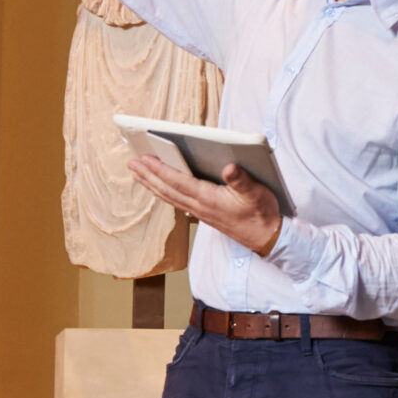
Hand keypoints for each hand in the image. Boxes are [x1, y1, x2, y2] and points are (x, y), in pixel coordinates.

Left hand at [124, 155, 281, 257]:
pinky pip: (177, 202)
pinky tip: (159, 189)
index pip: (178, 181)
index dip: (159, 170)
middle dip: (148, 176)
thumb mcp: (256, 193)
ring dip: (151, 184)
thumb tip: (229, 167)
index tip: (143, 159)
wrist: (267, 238)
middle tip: (130, 164)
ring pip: (169, 197)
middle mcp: (200, 206)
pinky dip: (164, 193)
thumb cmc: (262, 214)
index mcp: (209, 198)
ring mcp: (200, 212)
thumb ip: (241, 180)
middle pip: (167, 189)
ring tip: (138, 174)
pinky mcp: (204, 215)